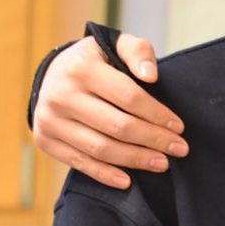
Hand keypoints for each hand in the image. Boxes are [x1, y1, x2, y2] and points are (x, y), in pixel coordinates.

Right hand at [31, 30, 187, 188]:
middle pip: (117, 126)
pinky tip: (128, 180)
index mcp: (81, 68)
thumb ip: (137, 51)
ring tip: (161, 163)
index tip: (179, 127)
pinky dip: (105, 174)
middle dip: (153, 140)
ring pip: (100, 148)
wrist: (50, 75)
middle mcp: (62, 95)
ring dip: (135, 159)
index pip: (128, 96)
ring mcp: (50, 120)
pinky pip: (80, 162)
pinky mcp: (45, 140)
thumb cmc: (93, 62)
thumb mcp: (113, 44)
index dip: (157, 114)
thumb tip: (151, 75)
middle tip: (179, 149)